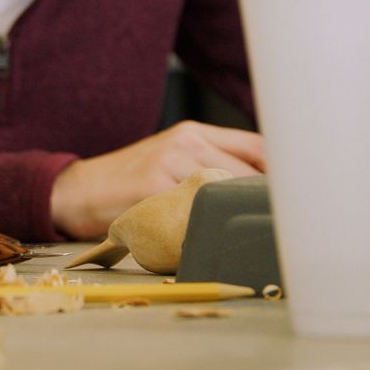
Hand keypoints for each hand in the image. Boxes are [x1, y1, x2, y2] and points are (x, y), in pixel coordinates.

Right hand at [50, 120, 264, 239]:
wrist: (77, 191)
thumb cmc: (128, 181)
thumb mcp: (171, 159)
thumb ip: (212, 164)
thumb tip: (263, 190)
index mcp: (193, 132)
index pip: (257, 145)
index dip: (280, 173)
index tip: (292, 196)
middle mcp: (185, 142)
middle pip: (247, 172)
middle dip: (260, 201)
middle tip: (270, 225)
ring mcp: (169, 163)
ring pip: (225, 192)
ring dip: (235, 217)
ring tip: (239, 235)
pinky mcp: (153, 188)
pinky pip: (196, 211)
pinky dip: (206, 227)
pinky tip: (206, 237)